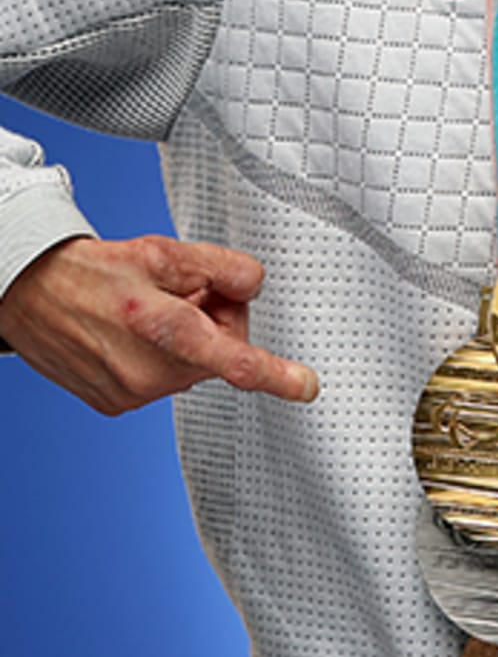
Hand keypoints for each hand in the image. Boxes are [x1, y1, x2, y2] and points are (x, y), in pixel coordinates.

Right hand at [0, 234, 318, 414]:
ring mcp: (131, 394)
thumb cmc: (96, 271)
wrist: (31, 293)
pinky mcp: (117, 404)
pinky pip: (164, 379)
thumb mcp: (164, 251)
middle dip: (214, 319)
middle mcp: (147, 371)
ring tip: (145, 312)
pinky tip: (132, 334)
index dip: (275, 373)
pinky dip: (159, 356)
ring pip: (193, 366)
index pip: (231, 358)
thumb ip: (221, 267)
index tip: (306, 387)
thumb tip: (254, 285)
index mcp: (161, 328)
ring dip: (185, 338)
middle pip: (219, 351)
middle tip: (181, 294)